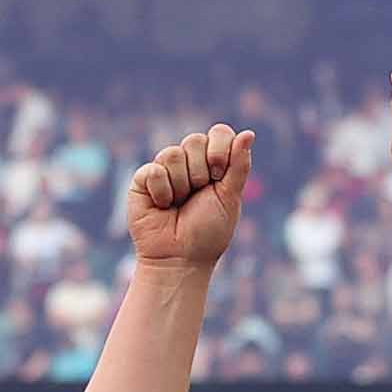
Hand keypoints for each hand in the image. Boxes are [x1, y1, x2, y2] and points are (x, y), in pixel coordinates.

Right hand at [126, 123, 249, 268]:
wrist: (181, 258)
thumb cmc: (208, 231)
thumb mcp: (229, 197)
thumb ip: (239, 165)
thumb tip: (249, 133)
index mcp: (212, 162)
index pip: (219, 133)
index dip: (220, 149)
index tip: (219, 175)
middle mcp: (188, 162)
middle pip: (195, 140)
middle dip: (201, 172)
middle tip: (198, 194)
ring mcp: (165, 169)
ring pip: (173, 154)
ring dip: (182, 185)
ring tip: (179, 204)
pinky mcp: (143, 179)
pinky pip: (154, 170)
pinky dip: (162, 192)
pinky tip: (162, 206)